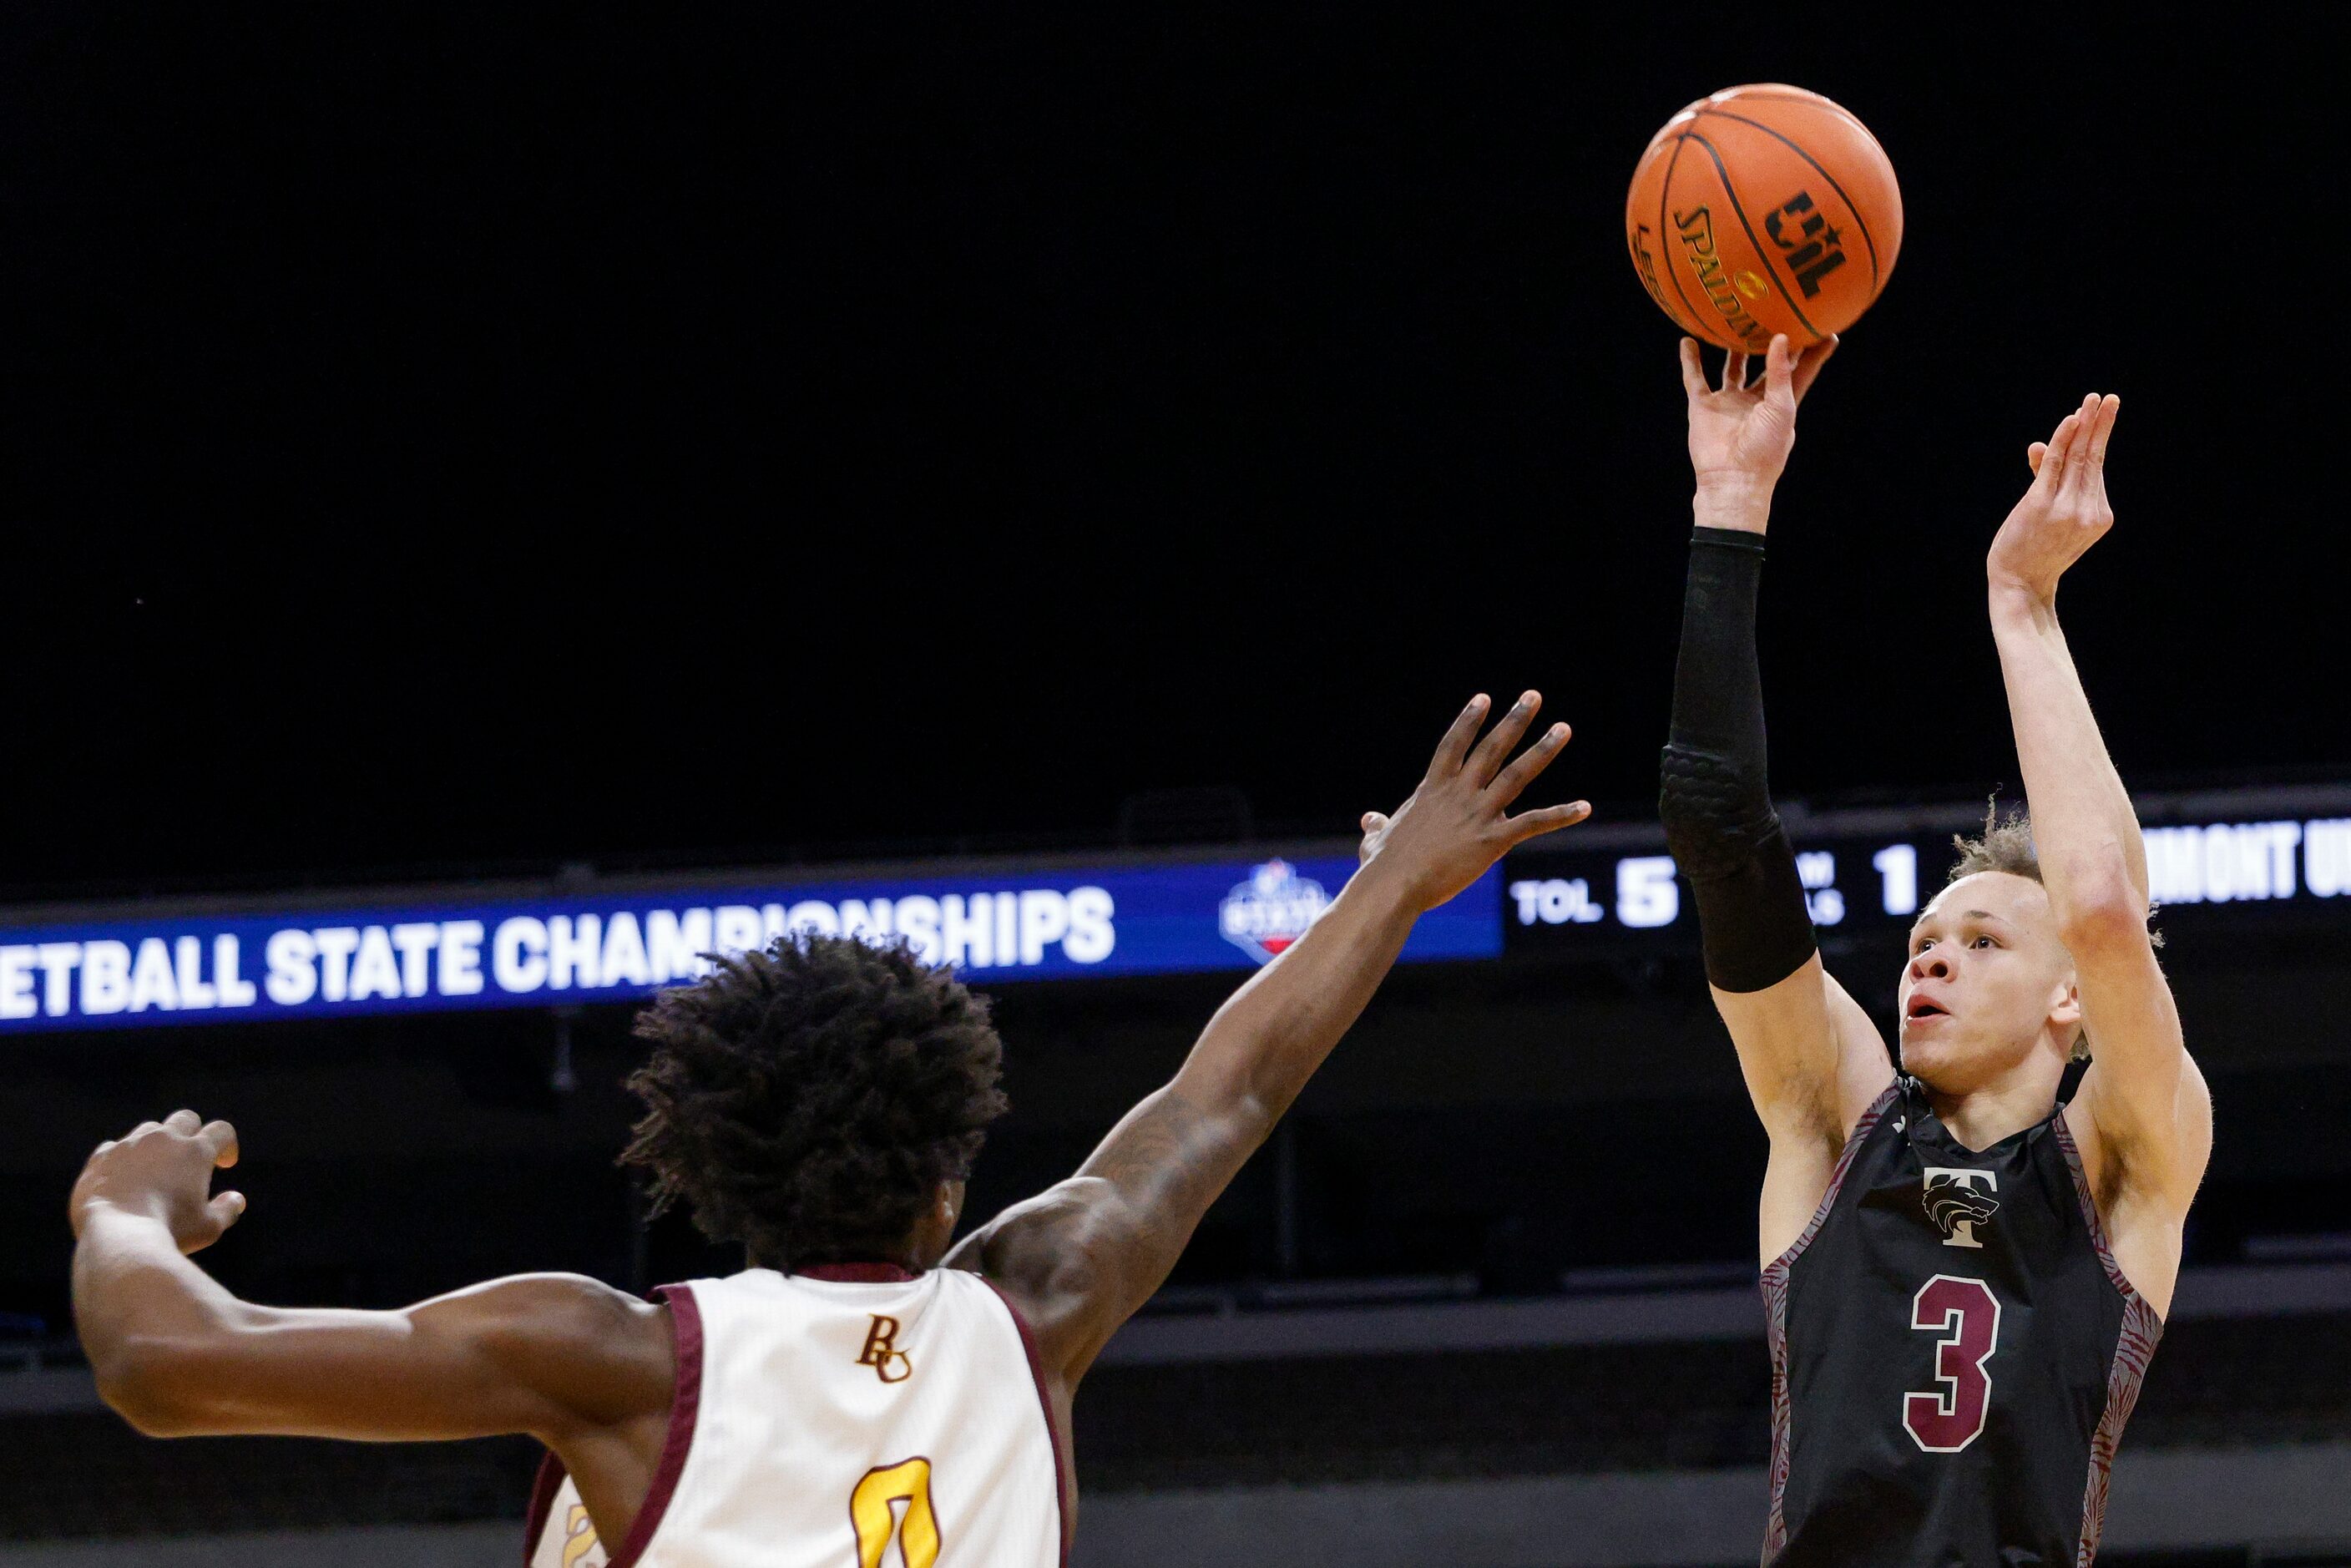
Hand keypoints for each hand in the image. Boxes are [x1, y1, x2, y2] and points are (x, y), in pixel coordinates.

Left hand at [70, 1111, 245, 1254]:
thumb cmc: (169, 1232)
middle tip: (191, 1159)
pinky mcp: (101, 1158)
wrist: (117, 1237)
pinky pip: (114, 1147)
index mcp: (196, 1152)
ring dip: (158, 1143)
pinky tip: (124, 1177)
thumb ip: (228, 1210)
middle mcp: (163, 1140)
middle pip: (186, 1118)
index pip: (222, 1130)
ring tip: (155, 1169)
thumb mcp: (209, 1228)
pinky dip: (123, 1158)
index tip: (225, 1164)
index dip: (228, 1145)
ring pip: (150, 1129)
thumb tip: (236, 1200)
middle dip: (193, 1133)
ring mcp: (129, 1145)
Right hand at [1355, 692, 1588, 910]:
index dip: (1469, 720)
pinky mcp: (1493, 840)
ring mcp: (1477, 814)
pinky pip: (1533, 823)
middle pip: (1491, 748)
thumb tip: (1370, 819)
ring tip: (1563, 728)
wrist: (1394, 884)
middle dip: (1514, 720)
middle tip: (1533, 696)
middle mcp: (1458, 794)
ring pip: (1516, 774)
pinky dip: (1561, 815)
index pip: (1454, 745)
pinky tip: (1585, 807)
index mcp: (1432, 790)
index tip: (1484, 698)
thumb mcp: (1377, 839)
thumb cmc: (1382, 866)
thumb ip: (1378, 825)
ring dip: (1542, 749)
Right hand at [1679, 333, 1836, 531]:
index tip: (1824, 322)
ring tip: (1733, 318)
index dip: (1812, 348)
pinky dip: (1690, 361)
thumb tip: (1780, 337)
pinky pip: (1695, 379)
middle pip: (1766, 363)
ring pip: (1732, 367)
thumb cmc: (1766, 449)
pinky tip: (1687, 340)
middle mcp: (1756, 398)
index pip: (1801, 368)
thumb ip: (1781, 372)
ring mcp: (1729, 402)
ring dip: (1731, 346)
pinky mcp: (1704, 407)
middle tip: (1774, 308)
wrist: (1732, 479)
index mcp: (1782, 401)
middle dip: (1770, 339)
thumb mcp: (1782, 408)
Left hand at [1988, 393, 2119, 602]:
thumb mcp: (2051, 517)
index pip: (2095, 470)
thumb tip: (2038, 447)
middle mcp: (2087, 512)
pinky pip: (2054, 465)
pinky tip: (2070, 420)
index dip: (2097, 438)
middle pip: (2093, 459)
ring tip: (2093, 401)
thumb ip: (2044, 480)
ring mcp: (2066, 509)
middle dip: (2100, 425)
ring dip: (2084, 426)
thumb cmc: (2035, 551)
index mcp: (2099, 516)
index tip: (2103, 411)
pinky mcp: (2041, 505)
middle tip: (2107, 397)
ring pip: (2077, 458)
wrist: (2019, 584)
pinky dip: (2062, 440)